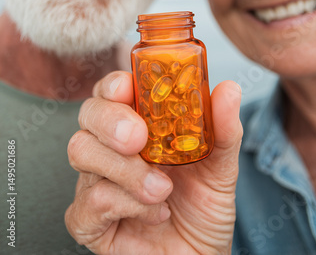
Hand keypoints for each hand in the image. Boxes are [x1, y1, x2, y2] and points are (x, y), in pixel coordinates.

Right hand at [65, 71, 242, 254]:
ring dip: (125, 169)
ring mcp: (96, 180)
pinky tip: (156, 213)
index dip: (115, 83)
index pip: (112, 89)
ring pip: (82, 151)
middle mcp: (111, 146)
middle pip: (89, 113)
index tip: (128, 87)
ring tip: (162, 189)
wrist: (201, 254)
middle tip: (139, 138)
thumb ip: (222, 127)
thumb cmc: (203, 203)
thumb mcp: (220, 163)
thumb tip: (229, 88)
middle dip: (111, 120)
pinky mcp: (89, 219)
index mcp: (138, 122)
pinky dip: (126, 205)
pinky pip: (88, 201)